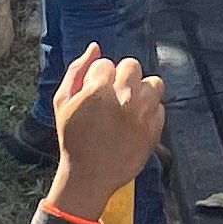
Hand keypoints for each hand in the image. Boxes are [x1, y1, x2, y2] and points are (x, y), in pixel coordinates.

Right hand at [49, 41, 165, 221]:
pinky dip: (150, 113)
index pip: (107, 64)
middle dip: (123, 78)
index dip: (100, 78)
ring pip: (154, 83)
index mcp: (98, 89)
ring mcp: (141, 113)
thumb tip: (95, 47)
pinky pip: (160, 108)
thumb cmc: (73, 138)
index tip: (96, 93)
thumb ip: (77, 71)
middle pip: (132, 66)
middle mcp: (123, 97)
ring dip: (142, 91)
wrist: (89, 175)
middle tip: (115, 97)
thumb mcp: (62, 102)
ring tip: (130, 107)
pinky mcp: (154, 129)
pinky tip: (135, 124)